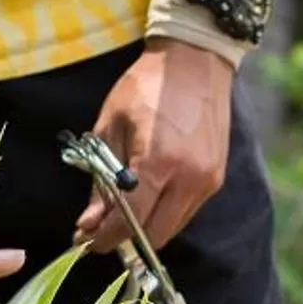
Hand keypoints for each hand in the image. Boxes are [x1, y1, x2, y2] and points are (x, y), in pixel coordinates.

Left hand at [77, 39, 234, 251]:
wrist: (195, 61)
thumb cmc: (146, 86)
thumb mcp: (110, 127)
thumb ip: (100, 181)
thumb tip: (89, 224)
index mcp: (159, 162)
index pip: (130, 220)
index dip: (106, 238)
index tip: (86, 242)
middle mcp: (190, 178)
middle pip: (155, 234)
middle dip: (125, 239)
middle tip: (100, 230)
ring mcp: (208, 180)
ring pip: (173, 226)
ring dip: (146, 228)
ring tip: (122, 212)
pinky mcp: (216, 178)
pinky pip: (186, 210)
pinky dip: (165, 213)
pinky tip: (148, 197)